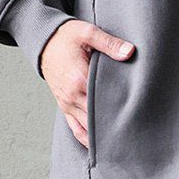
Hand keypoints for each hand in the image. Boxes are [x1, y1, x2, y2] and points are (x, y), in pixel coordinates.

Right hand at [40, 20, 135, 147]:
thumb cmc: (66, 36)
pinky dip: (87, 138)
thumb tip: (129, 52)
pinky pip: (75, 129)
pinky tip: (99, 146)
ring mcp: (67, 104)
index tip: (134, 116)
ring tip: (118, 145)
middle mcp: (72, 96)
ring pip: (86, 129)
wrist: (43, 41)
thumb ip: (109, 43)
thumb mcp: (87, 33)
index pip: (103, 101)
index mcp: (79, 79)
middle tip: (132, 136)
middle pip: (96, 119)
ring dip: (100, 136)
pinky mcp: (64, 107)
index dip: (119, 110)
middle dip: (112, 126)